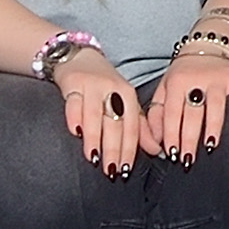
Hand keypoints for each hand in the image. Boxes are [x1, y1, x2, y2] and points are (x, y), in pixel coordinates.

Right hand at [54, 49, 143, 171]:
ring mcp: (92, 86)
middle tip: (111, 171)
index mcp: (129, 96)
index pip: (132, 127)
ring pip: (94, 115)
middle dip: (113, 149)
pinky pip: (73, 102)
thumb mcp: (124, 102)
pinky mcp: (72, 83)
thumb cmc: (105, 87)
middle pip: (114, 123)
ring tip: (93, 158)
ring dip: (94, 138)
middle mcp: (113, 90)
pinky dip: (74, 117)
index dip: (130, 149)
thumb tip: (156, 151)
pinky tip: (75, 132)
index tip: (126, 170)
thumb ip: (138, 127)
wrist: (79, 57)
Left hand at [145, 49, 228, 161]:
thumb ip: (155, 115)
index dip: (171, 135)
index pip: (172, 113)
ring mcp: (217, 78)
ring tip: (210, 146)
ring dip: (213, 126)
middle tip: (188, 160)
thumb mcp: (163, 90)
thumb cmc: (182, 77)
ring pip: (216, 105)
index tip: (172, 154)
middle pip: (192, 113)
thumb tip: (157, 143)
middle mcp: (196, 80)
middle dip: (189, 138)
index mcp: (175, 83)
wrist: (205, 48)